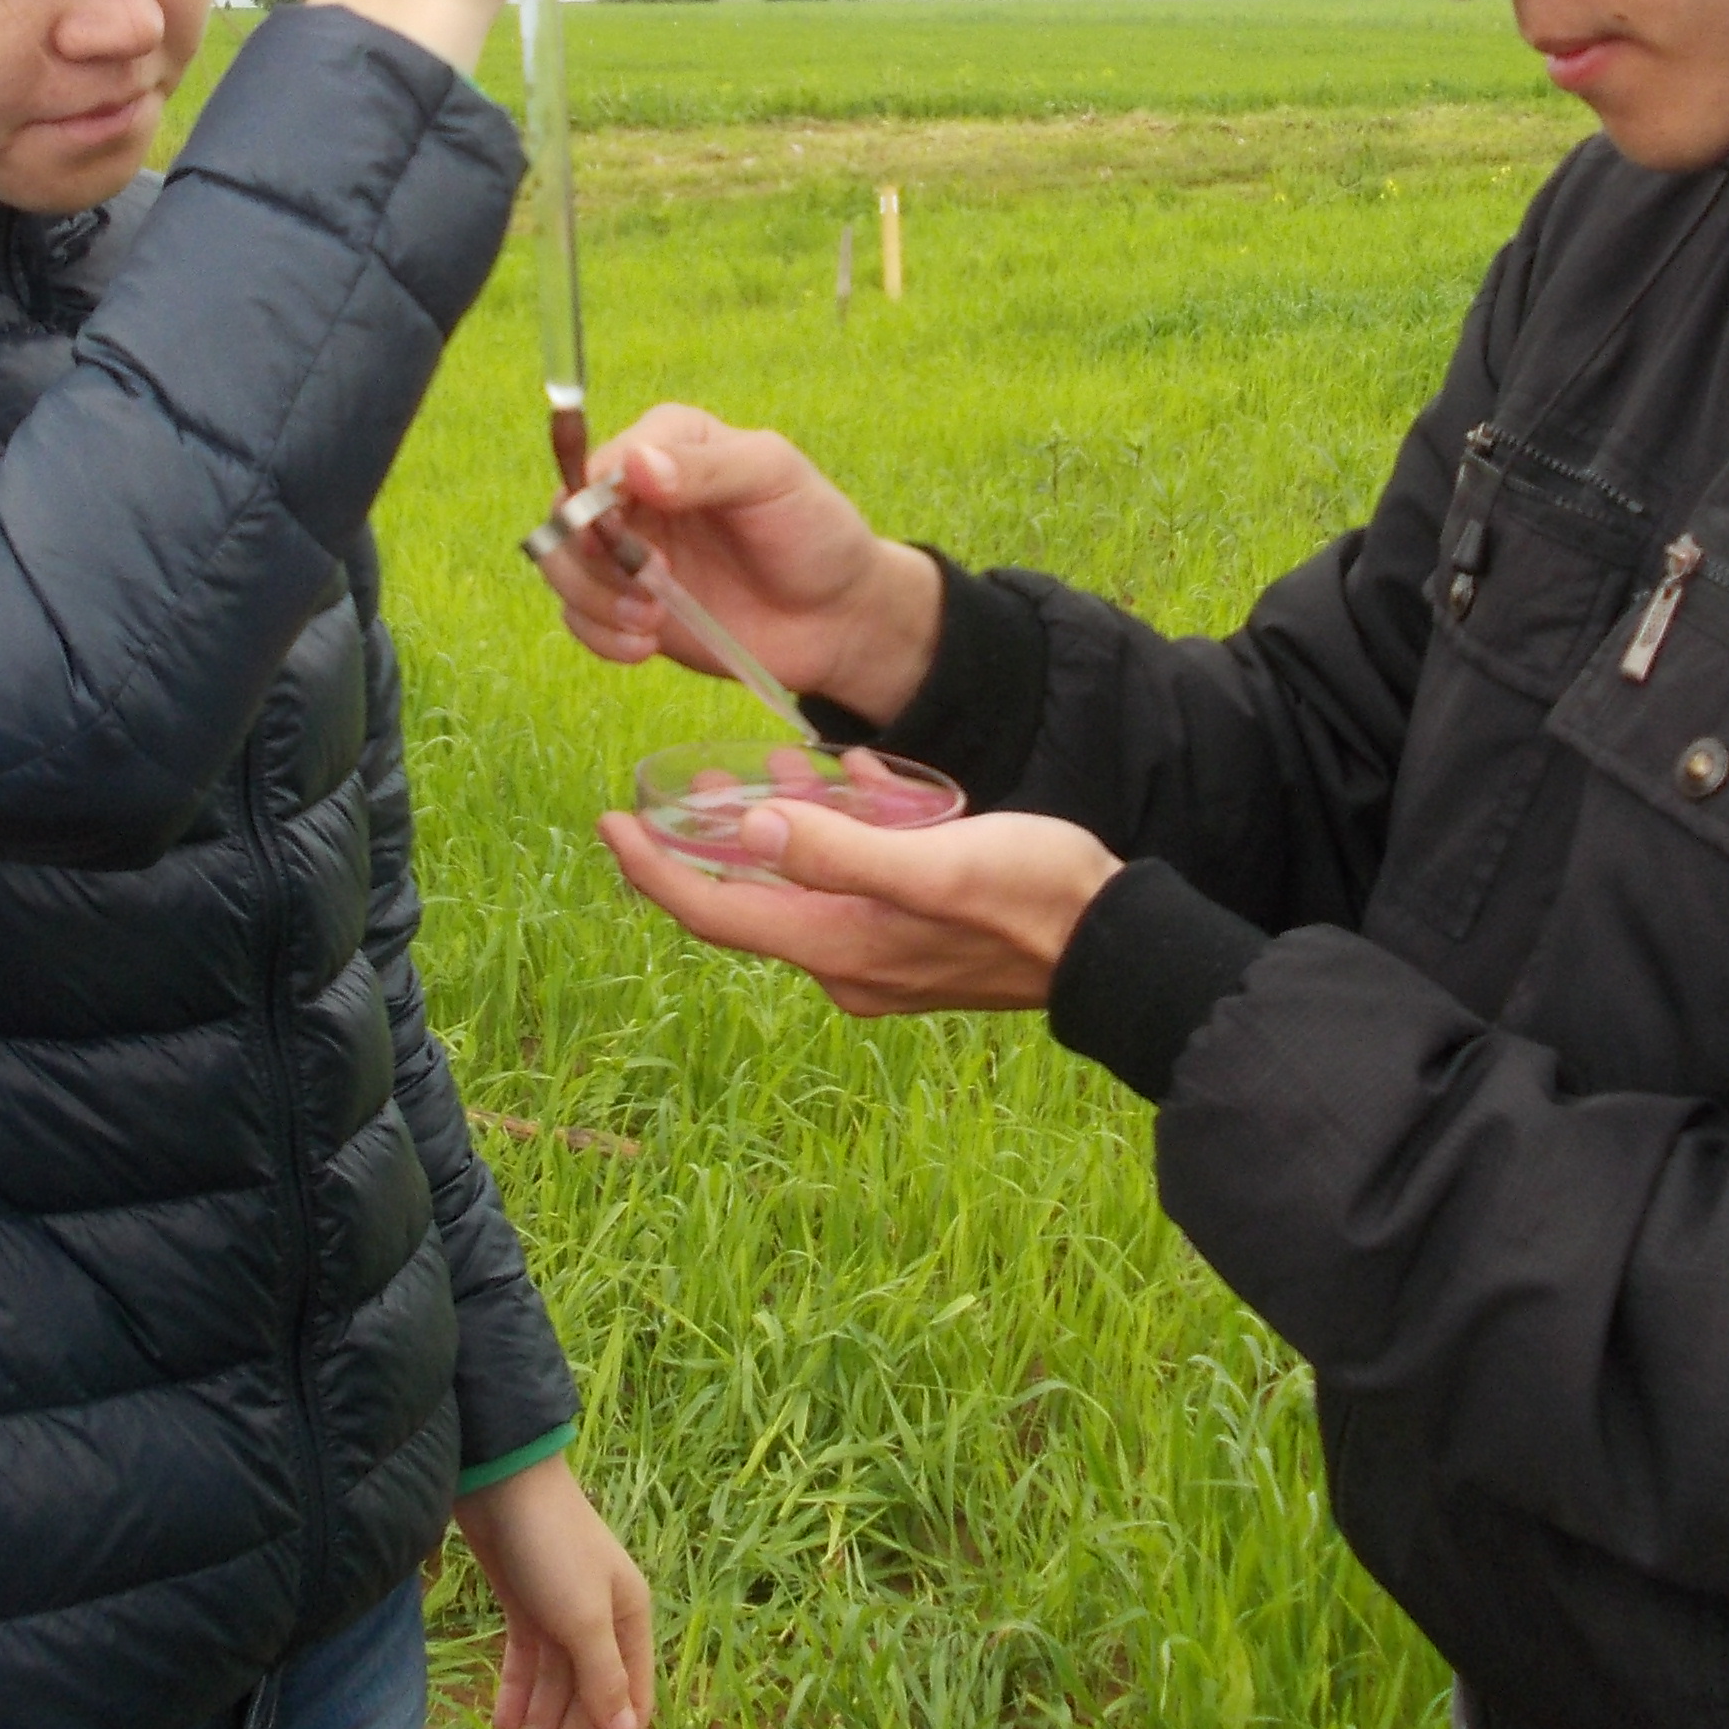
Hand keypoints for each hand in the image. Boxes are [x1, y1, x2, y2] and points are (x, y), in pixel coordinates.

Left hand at [450, 1455, 652, 1728]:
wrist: (502, 1480)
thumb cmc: (555, 1545)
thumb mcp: (584, 1616)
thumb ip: (605, 1677)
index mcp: (631, 1620)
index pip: (631, 1699)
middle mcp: (601, 1620)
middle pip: (590, 1697)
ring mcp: (561, 1613)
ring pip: (556, 1686)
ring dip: (540, 1727)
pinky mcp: (526, 1605)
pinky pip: (526, 1663)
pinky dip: (516, 1693)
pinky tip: (503, 1724)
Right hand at [540, 405, 942, 725]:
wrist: (838, 617)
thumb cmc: (815, 531)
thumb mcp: (775, 479)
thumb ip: (707, 467)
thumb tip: (634, 466)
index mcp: (667, 442)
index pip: (597, 464)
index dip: (599, 506)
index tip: (639, 544)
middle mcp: (635, 494)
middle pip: (565, 518)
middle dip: (594, 562)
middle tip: (651, 592)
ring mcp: (628, 553)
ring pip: (560, 568)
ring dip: (595, 601)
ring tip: (651, 624)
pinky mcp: (627, 606)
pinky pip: (578, 618)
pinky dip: (599, 636)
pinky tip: (644, 647)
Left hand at [600, 799, 1119, 1014]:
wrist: (1119, 946)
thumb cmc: (1031, 898)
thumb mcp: (933, 866)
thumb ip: (838, 851)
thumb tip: (747, 833)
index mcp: (837, 946)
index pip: (714, 914)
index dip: (653, 868)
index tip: (608, 820)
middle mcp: (848, 961)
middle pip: (750, 902)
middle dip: (709, 843)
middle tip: (684, 782)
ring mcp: (885, 954)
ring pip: (805, 887)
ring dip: (780, 830)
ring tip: (769, 766)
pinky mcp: (919, 937)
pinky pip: (859, 883)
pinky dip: (847, 834)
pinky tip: (868, 783)